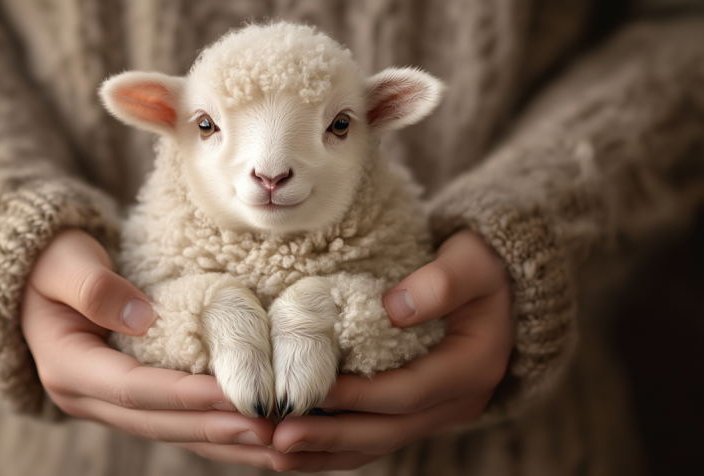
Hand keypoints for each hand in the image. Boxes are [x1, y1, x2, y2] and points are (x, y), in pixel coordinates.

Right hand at [21, 229, 273, 449]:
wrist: (36, 277)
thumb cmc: (52, 261)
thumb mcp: (64, 263)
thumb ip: (94, 287)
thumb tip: (142, 319)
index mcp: (67, 366)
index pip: (132, 389)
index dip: (184, 394)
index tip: (233, 393)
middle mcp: (85, 397)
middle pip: (156, 421)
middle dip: (213, 426)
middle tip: (267, 428)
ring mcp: (106, 404)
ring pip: (169, 432)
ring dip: (221, 441)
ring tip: (273, 441)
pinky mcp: (130, 401)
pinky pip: (174, 423)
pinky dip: (212, 431)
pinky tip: (252, 436)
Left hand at [181, 230, 512, 471]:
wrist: (502, 285)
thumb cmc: (482, 266)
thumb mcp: (471, 262)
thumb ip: (441, 282)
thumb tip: (393, 309)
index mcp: (471, 368)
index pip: (407, 392)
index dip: (358, 395)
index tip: (311, 390)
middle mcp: (456, 402)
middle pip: (387, 431)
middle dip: (330, 436)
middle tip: (277, 439)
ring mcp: (436, 412)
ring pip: (376, 443)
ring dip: (324, 451)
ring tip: (275, 452)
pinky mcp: (415, 411)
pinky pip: (373, 436)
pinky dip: (334, 446)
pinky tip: (295, 449)